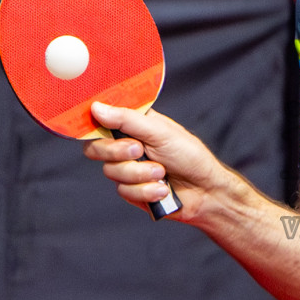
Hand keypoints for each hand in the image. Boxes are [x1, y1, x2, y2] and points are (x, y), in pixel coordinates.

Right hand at [82, 101, 226, 220]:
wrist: (205, 191)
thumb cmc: (189, 156)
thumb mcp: (160, 132)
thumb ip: (127, 120)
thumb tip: (97, 108)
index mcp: (133, 125)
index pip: (100, 122)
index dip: (94, 127)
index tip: (102, 130)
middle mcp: (126, 145)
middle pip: (96, 149)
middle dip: (118, 152)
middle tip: (140, 151)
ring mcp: (128, 169)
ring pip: (111, 172)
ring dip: (140, 174)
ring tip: (163, 173)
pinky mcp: (132, 190)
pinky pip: (124, 191)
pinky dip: (146, 190)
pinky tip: (163, 188)